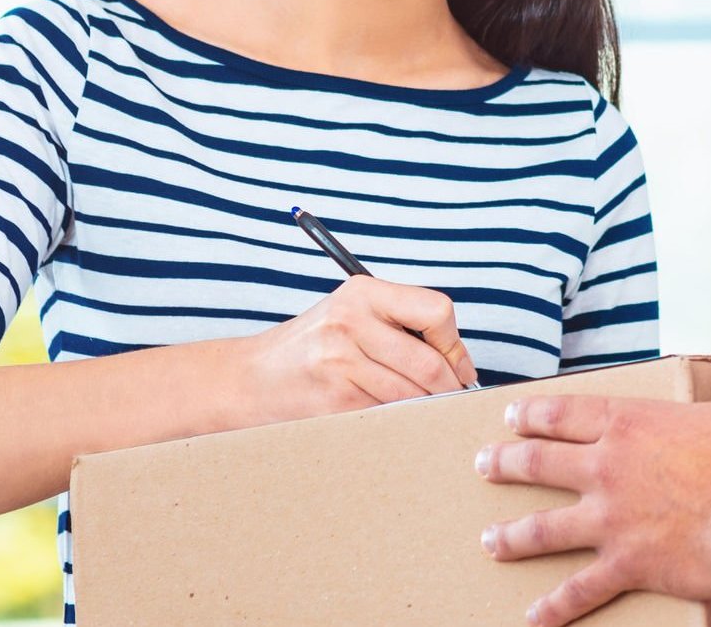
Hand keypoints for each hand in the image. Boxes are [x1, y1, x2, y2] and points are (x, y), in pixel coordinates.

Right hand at [235, 275, 477, 423]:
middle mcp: (351, 320)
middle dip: (449, 386)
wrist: (250, 379)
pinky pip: (387, 413)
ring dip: (427, 407)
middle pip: (428, 361)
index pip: (437, 311)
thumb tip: (460, 361)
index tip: (459, 366)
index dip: (455, 344)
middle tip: (455, 398)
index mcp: (364, 292)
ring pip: (411, 393)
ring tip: (424, 408)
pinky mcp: (333, 399)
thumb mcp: (353, 315)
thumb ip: (401, 325)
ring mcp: (339, 361)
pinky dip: (399, 419)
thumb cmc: (313, 348)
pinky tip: (391, 416)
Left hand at [476, 346, 710, 626]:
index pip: (566, 414)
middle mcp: (609, 470)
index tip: (512, 416)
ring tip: (490, 539)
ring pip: (543, 528)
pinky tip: (534, 616)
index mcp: (633, 425)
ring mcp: (611, 520)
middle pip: (539, 464)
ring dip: (511, 535)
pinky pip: (580, 589)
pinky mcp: (626, 564)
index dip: (534, 413)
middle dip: (505, 463)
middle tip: (485, 464)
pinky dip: (555, 606)